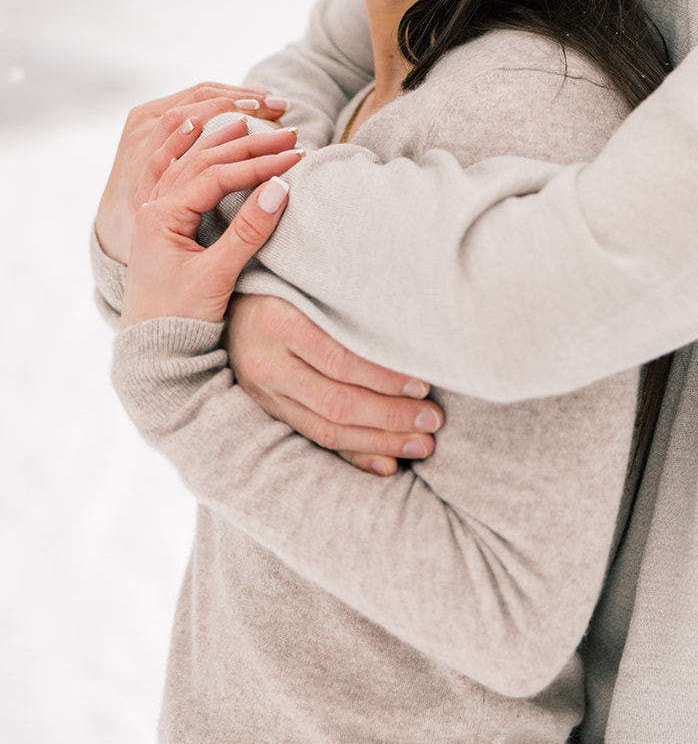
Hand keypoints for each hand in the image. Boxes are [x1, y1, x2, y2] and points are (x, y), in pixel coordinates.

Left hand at [122, 116, 302, 325]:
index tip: (295, 157)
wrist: (152, 349)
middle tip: (290, 135)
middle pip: (204, 159)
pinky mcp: (167, 221)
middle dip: (249, 144)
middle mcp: (154, 206)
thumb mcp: (217, 276)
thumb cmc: (181, 318)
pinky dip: (207, 153)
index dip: (258, 164)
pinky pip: (186, 172)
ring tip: (259, 125)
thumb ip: (249, 231)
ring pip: (192, 161)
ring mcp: (158, 211)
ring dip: (227, 142)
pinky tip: (216, 139)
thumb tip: (281, 187)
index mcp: (160, 216)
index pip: (215, 175)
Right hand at [226, 295, 443, 476]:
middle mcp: (266, 363)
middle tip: (433, 421)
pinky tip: (386, 463)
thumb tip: (405, 329)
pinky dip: (353, 455)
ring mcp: (262, 393)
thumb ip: (345, 303)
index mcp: (279, 323)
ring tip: (421, 444)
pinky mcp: (266, 411)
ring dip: (379, 441)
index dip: (385, 377)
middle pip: (336, 402)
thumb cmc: (282, 281)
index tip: (425, 384)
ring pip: (325, 429)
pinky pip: (313, 439)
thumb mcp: (305, 279)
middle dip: (390, 416)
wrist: (217, 299)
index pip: (341, 360)